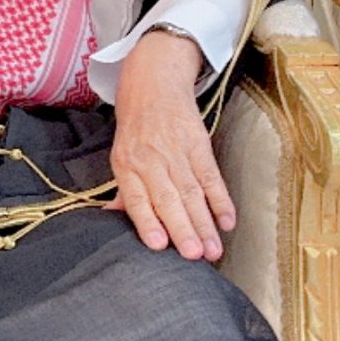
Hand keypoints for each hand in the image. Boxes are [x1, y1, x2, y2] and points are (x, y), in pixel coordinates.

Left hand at [105, 30, 232, 260]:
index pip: (136, 198)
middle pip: (168, 199)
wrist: (154, 85)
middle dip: (183, 229)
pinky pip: (212, 177)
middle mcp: (151, 160)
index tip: (159, 245)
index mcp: (127, 165)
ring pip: (193, 193)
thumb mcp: (121, 157)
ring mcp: (177, 152)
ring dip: (205, 223)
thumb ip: (123, 194)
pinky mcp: (199, 145)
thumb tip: (111, 223)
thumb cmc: (135, 130)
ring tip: (213, 250)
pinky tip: (228, 221)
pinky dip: (221, 200)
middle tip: (194, 255)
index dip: (147, 222)